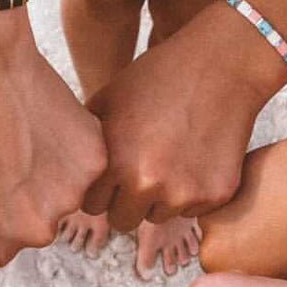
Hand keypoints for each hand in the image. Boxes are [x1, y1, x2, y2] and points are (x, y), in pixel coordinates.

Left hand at [0, 15, 106, 264]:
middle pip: (39, 220)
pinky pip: (86, 161)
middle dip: (26, 196)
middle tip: (7, 155)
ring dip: (53, 171)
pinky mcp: (94, 158)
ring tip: (24, 135)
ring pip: (66, 190)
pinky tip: (43, 119)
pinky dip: (72, 145)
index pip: (2, 246)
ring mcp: (71, 194)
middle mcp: (39, 230)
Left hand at [82, 4, 286, 231]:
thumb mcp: (109, 101)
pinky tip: (196, 157)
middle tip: (141, 170)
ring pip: (159, 216)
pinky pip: (193, 210)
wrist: (221, 66)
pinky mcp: (216, 194)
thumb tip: (66, 167)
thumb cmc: (159, 78)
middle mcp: (150, 184)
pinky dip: (192, 192)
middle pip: (123, 220)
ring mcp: (186, 192)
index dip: (101, 189)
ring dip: (160, 198)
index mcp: (116, 163)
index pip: (92, 205)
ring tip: (170, 158)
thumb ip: (85, 140)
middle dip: (126, 201)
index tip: (112, 174)